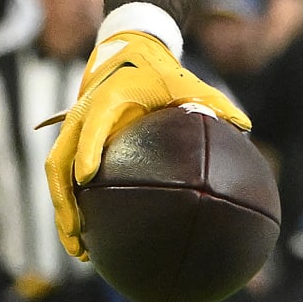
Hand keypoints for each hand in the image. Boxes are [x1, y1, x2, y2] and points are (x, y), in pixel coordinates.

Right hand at [43, 30, 250, 258]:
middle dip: (65, 198)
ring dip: (62, 211)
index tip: (89, 177)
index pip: (94, 124)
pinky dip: (70, 205)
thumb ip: (214, 102)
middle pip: (60, 160)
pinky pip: (64, 177)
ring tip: (79, 248)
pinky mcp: (73, 143)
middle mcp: (82, 115)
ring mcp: (73, 131)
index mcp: (110, 98)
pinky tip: (87, 236)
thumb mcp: (186, 82)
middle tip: (78, 231)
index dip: (89, 149)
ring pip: (56, 174)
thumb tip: (246, 126)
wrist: (129, 54)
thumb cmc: (160, 73)